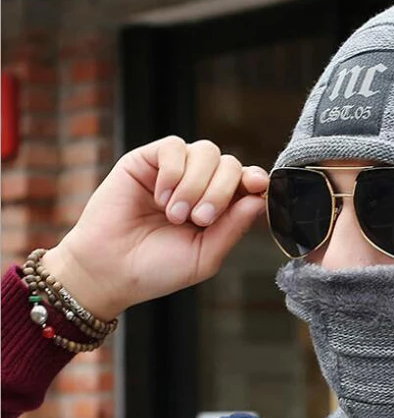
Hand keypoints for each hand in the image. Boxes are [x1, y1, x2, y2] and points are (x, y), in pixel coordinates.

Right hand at [40, 136, 268, 319]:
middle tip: (200, 219)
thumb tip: (259, 199)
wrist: (110, 271)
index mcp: (220, 208)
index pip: (247, 182)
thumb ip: (234, 228)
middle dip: (221, 191)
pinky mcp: (147, 160)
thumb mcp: (205, 256)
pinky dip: (173, 172)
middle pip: (230, 164)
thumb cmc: (157, 268)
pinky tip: (161, 197)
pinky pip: (174, 147)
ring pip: (207, 152)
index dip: (256, 180)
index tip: (257, 186)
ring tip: (175, 214)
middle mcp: (201, 185)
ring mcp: (175, 171)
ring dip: (196, 184)